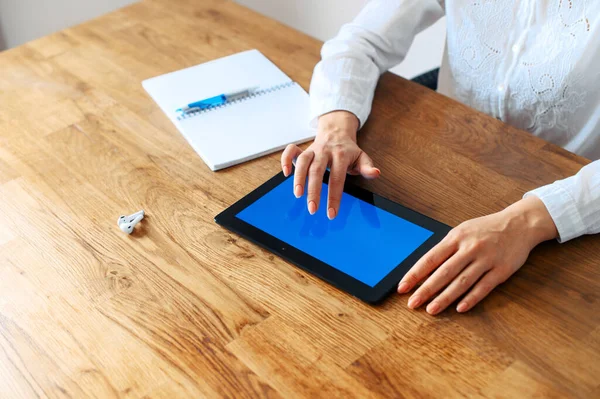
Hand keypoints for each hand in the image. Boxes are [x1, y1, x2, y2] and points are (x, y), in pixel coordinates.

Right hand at [281, 110, 379, 218]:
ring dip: (298, 178)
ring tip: (298, 195)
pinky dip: (285, 160)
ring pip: (303, 162)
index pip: (337, 178)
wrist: (337, 131)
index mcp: (341, 155)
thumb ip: (367, 167)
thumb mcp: (361, 157)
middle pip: (317, 171)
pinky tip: (285, 173)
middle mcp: (325, 152)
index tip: (331, 213)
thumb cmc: (348, 150)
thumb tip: (376, 173)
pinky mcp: (303, 149)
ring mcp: (313, 150)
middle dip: (314, 191)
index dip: (334, 196)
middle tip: (312, 209)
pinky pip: (291, 151)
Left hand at [397, 196, 557, 314]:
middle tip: (413, 303)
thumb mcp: (462, 231)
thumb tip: (424, 268)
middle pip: (443, 273)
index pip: (430, 258)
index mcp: (456, 237)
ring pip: (461, 282)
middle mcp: (470, 248)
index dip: (414, 274)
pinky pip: (483, 287)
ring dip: (445, 298)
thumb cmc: (485, 229)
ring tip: (431, 309)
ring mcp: (486, 259)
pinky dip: (471, 299)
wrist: (519, 224)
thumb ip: (446, 248)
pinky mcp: (501, 270)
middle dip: (426, 290)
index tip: (402, 287)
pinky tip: (459, 308)